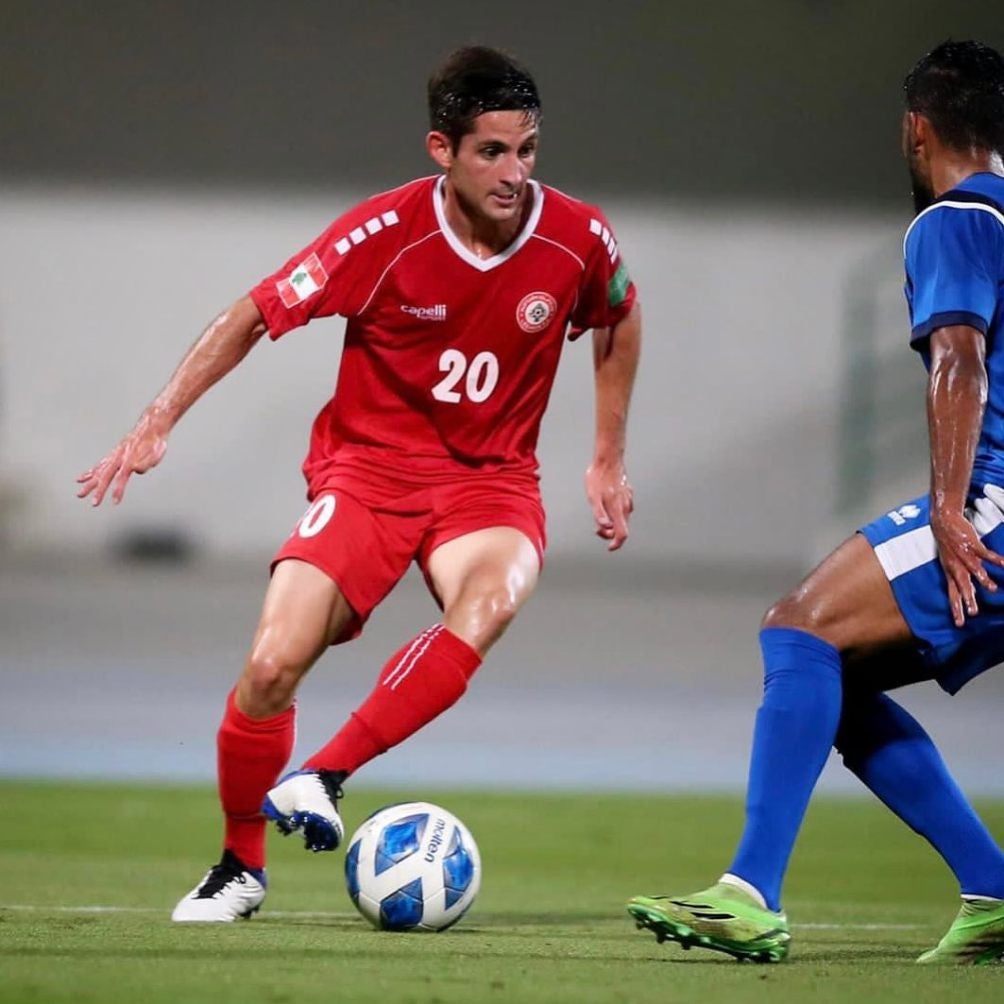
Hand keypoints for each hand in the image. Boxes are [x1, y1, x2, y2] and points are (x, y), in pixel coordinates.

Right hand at [76, 409, 169, 506]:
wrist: (151, 427)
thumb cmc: (155, 441)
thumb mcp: (157, 452)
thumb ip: (146, 462)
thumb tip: (136, 469)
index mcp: (129, 459)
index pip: (122, 478)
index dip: (118, 490)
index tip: (115, 502)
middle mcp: (119, 458)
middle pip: (106, 476)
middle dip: (99, 490)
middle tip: (93, 503)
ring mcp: (114, 456)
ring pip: (99, 472)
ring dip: (90, 484)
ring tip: (80, 494)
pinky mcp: (113, 455)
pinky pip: (99, 465)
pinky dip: (90, 472)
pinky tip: (82, 479)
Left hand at [585, 460, 633, 550]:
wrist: (609, 459)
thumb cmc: (599, 477)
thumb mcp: (593, 496)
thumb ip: (599, 513)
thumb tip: (604, 527)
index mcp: (618, 508)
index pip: (622, 534)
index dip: (617, 543)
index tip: (609, 546)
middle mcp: (626, 506)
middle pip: (622, 528)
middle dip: (611, 534)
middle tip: (597, 529)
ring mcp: (628, 499)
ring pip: (623, 519)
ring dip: (613, 524)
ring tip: (600, 518)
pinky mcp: (628, 494)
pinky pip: (624, 509)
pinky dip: (616, 514)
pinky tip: (607, 506)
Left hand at [931, 506, 1003, 626]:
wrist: (942, 522)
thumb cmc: (947, 545)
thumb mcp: (949, 564)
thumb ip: (958, 577)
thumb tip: (967, 590)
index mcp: (950, 573)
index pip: (952, 595)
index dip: (956, 609)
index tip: (959, 624)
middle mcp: (956, 566)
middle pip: (962, 586)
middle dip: (968, 599)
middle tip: (974, 612)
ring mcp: (964, 555)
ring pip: (974, 570)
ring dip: (983, 579)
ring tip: (993, 590)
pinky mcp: (971, 545)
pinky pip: (985, 554)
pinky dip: (995, 559)